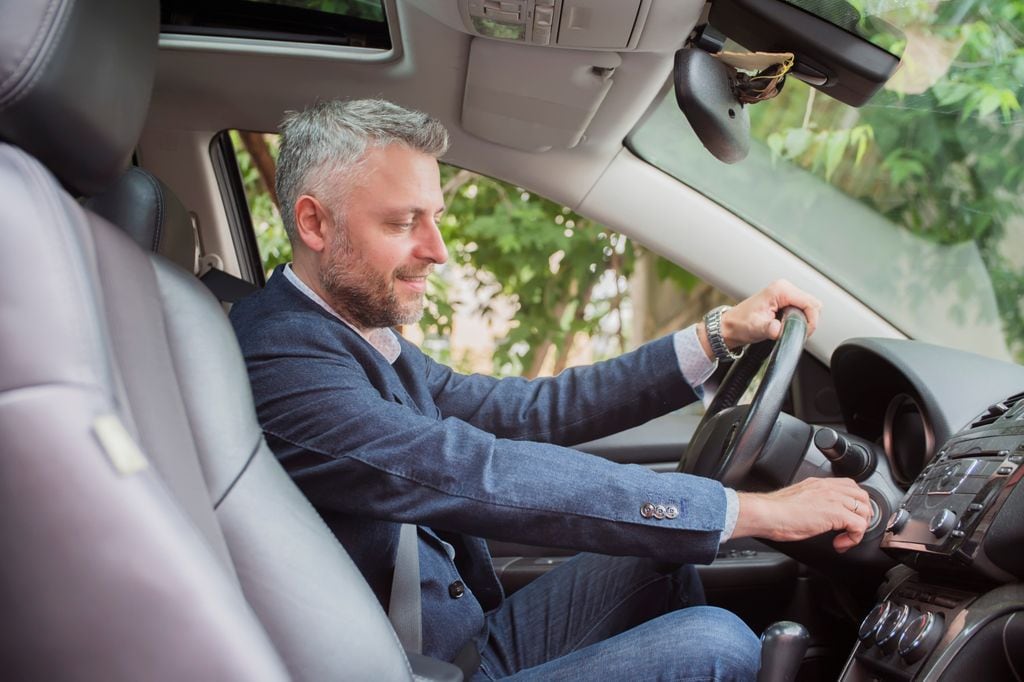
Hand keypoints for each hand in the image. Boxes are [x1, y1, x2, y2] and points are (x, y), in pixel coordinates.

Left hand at [716, 280, 821, 350]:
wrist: (730, 326)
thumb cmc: (740, 324)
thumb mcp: (755, 327)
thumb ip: (769, 328)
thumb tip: (778, 330)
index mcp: (780, 290)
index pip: (810, 303)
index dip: (812, 320)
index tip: (805, 332)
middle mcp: (784, 288)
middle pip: (813, 304)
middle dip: (810, 321)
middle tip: (798, 333)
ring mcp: (786, 294)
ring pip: (810, 307)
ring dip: (805, 321)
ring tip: (792, 330)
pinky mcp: (786, 301)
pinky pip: (803, 310)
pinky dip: (801, 320)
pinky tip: (790, 326)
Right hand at [732, 477, 871, 552]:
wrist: (768, 513)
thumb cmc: (774, 511)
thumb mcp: (797, 500)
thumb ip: (810, 501)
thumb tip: (814, 514)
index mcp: (819, 484)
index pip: (850, 487)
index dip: (854, 504)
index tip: (848, 518)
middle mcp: (829, 488)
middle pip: (863, 497)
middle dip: (862, 515)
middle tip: (851, 529)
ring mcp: (834, 499)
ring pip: (865, 510)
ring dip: (859, 528)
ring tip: (845, 538)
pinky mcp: (836, 513)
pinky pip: (859, 526)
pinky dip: (854, 538)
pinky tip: (840, 543)